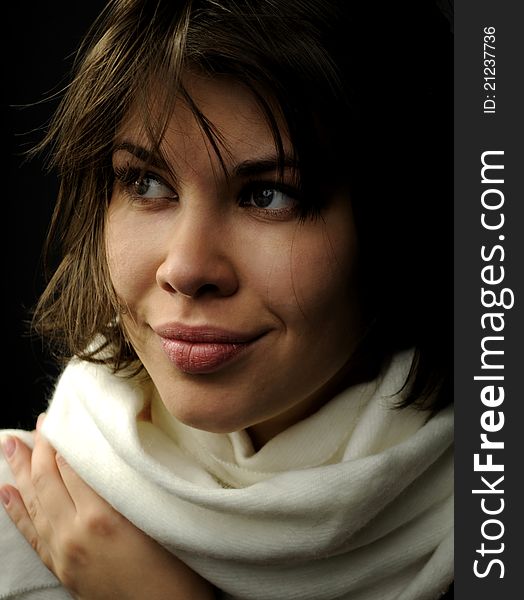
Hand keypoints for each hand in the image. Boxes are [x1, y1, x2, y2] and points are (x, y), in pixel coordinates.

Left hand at [0, 415, 214, 599]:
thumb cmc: (174, 565)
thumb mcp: (158, 514)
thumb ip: (133, 482)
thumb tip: (114, 451)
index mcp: (102, 515)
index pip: (71, 465)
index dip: (64, 438)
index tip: (62, 416)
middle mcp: (74, 532)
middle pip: (47, 479)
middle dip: (41, 447)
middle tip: (41, 422)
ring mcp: (63, 552)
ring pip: (33, 502)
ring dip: (20, 470)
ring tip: (10, 445)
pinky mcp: (61, 567)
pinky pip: (30, 533)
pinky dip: (17, 510)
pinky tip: (7, 492)